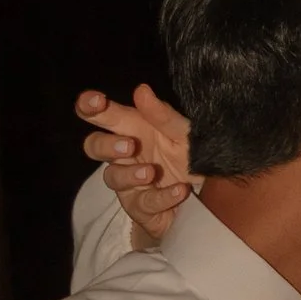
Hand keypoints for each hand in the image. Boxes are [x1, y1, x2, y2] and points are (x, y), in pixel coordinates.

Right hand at [77, 80, 197, 246]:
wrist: (210, 197)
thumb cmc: (190, 157)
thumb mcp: (185, 134)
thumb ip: (163, 116)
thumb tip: (141, 90)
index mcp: (133, 130)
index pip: (101, 115)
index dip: (89, 107)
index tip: (96, 102)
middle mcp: (125, 156)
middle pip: (93, 146)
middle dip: (105, 145)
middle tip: (129, 145)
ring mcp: (129, 184)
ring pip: (112, 177)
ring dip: (131, 174)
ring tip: (151, 172)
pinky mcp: (141, 209)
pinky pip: (144, 204)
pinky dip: (162, 197)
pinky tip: (180, 190)